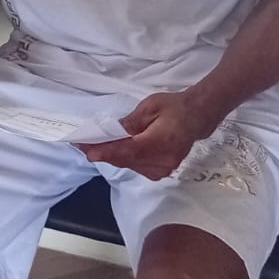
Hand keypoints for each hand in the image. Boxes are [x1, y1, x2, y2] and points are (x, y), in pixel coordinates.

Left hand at [76, 90, 219, 180]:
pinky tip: (113, 151)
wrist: (195, 116)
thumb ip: (130, 122)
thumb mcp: (149, 107)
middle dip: (103, 153)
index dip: (105, 152)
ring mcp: (163, 169)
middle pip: (126, 160)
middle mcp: (161, 161)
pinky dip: (124, 159)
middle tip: (82, 145)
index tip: (86, 150)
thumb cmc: (173, 107)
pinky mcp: (162, 171)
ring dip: (112, 157)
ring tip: (93, 147)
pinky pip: (137, 167)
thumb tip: (112, 132)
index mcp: (160, 143)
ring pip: (130, 165)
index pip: (127, 151)